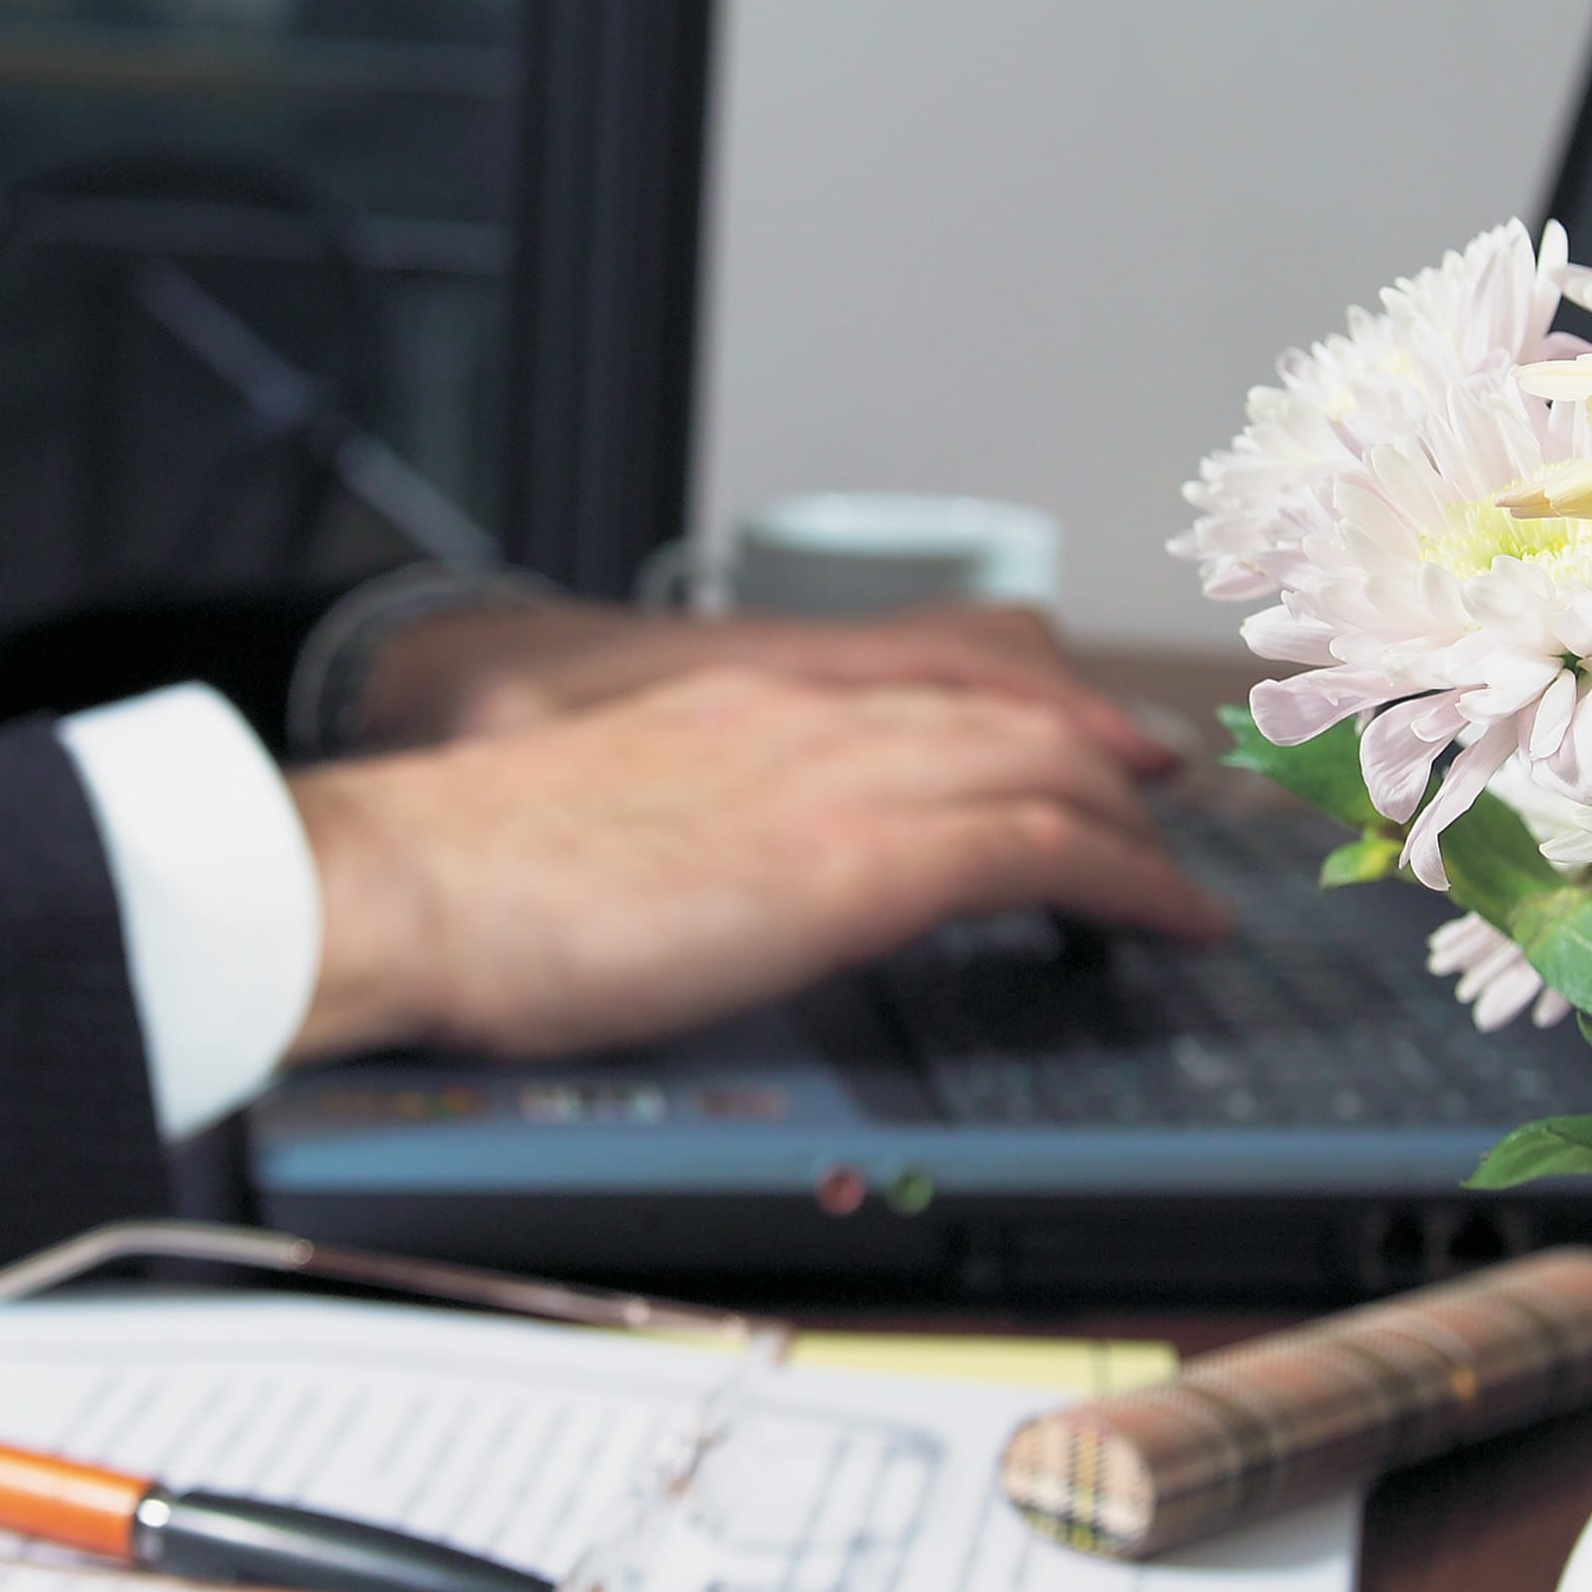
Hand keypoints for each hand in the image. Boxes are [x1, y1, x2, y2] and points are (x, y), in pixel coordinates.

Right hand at [285, 668, 1233, 1065]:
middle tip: (1172, 797)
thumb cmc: (464, 876)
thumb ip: (678, 825)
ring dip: (1138, 818)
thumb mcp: (600, 817)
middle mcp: (803, 712)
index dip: (1032, 702)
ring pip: (1047, 760)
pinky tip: (1168, 917)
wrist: (406, 879)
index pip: (929, 674)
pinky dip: (1127, 880)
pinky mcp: (851, 857)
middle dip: (1110, 751)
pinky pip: (1037, 847)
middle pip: (1012, 706)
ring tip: (1186, 868)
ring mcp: (833, 775)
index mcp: (738, 699)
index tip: (1086, 736)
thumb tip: (707, 886)